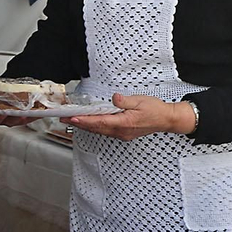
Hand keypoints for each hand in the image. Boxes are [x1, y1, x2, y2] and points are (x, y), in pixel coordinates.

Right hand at [0, 65, 30, 126]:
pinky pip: (26, 120)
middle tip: (3, 110)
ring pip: (11, 121)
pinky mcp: (21, 120)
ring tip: (21, 111)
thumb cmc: (1, 92)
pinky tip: (33, 111)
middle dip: (0, 114)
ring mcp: (8, 119)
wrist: (14, 95)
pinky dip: (30, 116)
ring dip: (16, 117)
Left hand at [66, 93, 193, 140]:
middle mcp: (121, 131)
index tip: (73, 118)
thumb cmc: (155, 110)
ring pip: (99, 131)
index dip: (85, 120)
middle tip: (64, 119)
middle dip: (79, 123)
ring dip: (85, 126)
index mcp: (125, 122)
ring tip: (72, 120)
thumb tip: (114, 98)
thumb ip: (125, 101)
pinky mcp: (123, 133)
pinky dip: (95, 127)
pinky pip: (105, 131)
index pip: (100, 122)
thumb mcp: (140, 100)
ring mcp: (122, 134)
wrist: (167, 120)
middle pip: (96, 128)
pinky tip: (89, 123)